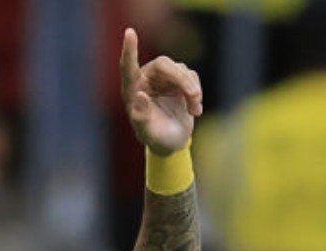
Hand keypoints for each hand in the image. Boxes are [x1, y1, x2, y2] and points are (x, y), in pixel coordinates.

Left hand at [119, 28, 202, 155]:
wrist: (173, 142)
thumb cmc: (156, 139)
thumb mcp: (148, 134)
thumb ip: (141, 117)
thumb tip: (140, 94)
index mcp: (132, 89)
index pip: (128, 66)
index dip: (129, 49)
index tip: (129, 32)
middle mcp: (146, 79)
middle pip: (164, 64)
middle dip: (181, 78)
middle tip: (194, 95)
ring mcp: (163, 78)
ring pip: (181, 70)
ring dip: (191, 90)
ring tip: (194, 111)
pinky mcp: (179, 80)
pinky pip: (192, 76)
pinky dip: (197, 93)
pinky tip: (195, 111)